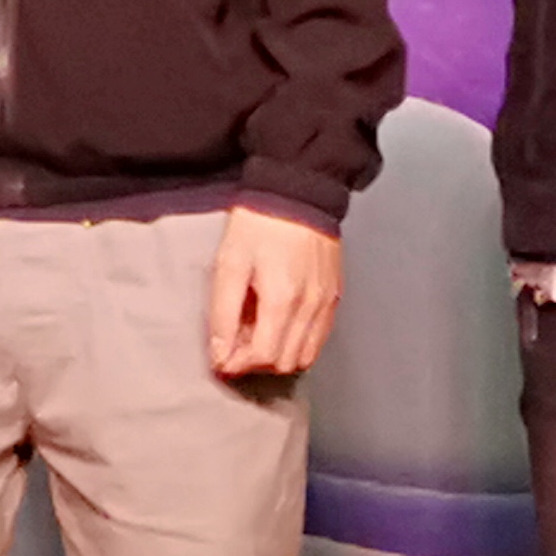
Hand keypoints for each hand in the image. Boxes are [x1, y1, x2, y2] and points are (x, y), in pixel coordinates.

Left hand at [207, 203, 343, 379]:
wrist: (297, 191)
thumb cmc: (259, 224)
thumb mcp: (229, 263)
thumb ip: (223, 313)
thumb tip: (220, 353)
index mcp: (282, 299)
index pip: (263, 357)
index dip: (238, 364)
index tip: (221, 357)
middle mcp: (310, 307)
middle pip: (284, 362)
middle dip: (256, 361)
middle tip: (236, 342)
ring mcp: (326, 303)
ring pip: (305, 355)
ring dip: (278, 354)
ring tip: (257, 332)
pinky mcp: (334, 295)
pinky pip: (320, 337)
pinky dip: (299, 342)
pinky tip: (280, 324)